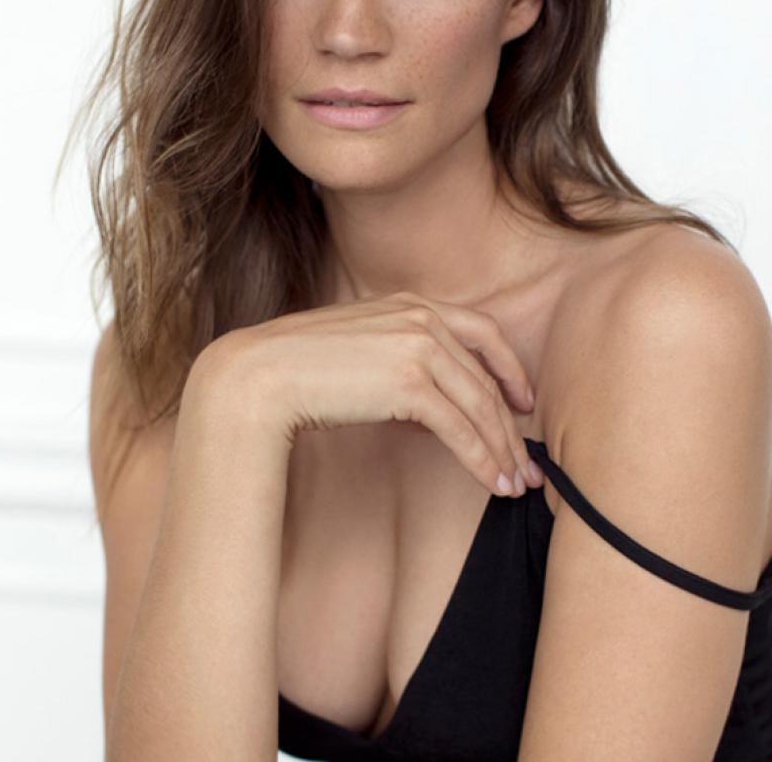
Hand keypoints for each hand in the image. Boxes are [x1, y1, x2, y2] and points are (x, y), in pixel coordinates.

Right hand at [208, 290, 542, 496]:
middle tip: (527, 461)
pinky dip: (483, 460)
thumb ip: (398, 360)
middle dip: (511, 425)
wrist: (261, 376)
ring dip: (502, 450)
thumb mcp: (360, 349)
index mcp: (411, 304)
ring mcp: (419, 346)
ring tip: (514, 483)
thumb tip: (430, 406)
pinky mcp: (411, 383)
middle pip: (486, 377)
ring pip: (481, 406)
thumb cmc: (299, 367)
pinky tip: (492, 482)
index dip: (511, 367)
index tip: (523, 400)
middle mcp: (422, 318)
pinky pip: (462, 428)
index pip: (483, 331)